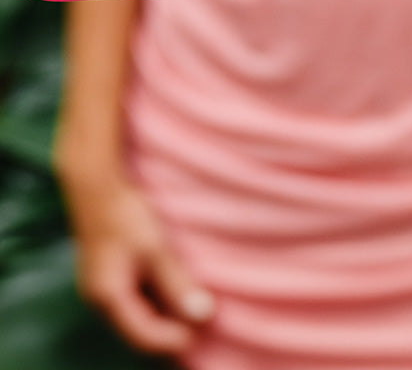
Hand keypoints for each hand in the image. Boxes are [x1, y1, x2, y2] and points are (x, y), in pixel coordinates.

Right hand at [59, 171, 213, 354]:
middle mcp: (99, 300)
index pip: (143, 336)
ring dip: (162, 316)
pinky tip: (173, 291)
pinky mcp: (105, 276)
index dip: (173, 339)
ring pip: (135, 316)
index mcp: (109, 298)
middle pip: (137, 331)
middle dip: (169, 332)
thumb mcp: (156, 250)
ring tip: (192, 309)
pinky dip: (153, 301)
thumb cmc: (125, 215)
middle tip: (201, 325)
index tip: (202, 333)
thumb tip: (202, 315)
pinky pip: (131, 300)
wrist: (96, 185)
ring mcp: (99, 289)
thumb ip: (177, 284)